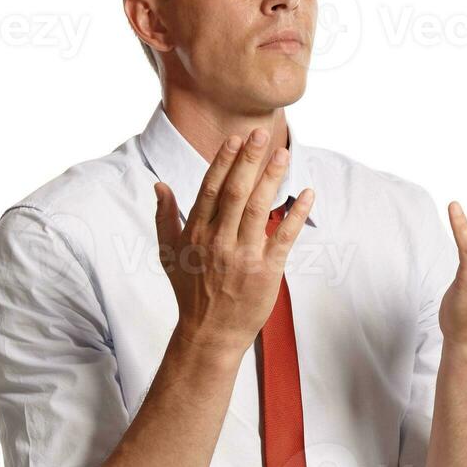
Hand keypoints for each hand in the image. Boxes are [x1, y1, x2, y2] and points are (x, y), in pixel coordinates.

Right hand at [153, 127, 313, 356]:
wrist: (209, 333)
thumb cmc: (190, 291)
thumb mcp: (168, 253)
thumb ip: (165, 217)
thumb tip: (159, 185)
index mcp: (196, 232)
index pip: (210, 188)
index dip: (224, 161)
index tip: (236, 139)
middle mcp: (218, 240)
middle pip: (235, 191)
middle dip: (249, 160)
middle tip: (262, 133)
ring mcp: (242, 255)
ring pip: (259, 209)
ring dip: (272, 179)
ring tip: (283, 154)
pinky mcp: (266, 270)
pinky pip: (284, 236)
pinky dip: (296, 214)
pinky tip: (307, 194)